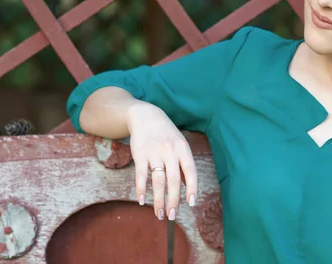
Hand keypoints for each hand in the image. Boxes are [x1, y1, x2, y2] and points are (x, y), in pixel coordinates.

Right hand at [126, 101, 197, 220]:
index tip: (191, 203)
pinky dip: (142, 189)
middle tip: (172, 216)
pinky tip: (142, 201)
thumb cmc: (166, 134)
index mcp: (183, 148)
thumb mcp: (179, 144)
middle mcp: (170, 150)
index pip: (190, 171)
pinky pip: (141, 175)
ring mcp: (154, 152)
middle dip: (173, 200)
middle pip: (173, 180)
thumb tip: (188, 188)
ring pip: (158, 180)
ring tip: (159, 214)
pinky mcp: (140, 154)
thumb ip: (183, 164)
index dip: (192, 188)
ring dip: (158, 200)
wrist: (145, 116)